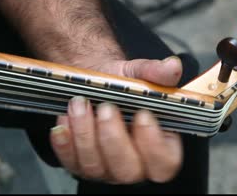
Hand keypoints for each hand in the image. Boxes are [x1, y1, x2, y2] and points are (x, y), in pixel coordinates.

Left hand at [50, 56, 183, 183]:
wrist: (94, 84)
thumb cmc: (121, 85)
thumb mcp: (139, 74)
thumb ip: (156, 73)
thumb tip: (171, 67)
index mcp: (158, 146)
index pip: (164, 162)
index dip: (154, 144)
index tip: (143, 115)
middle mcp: (134, 164)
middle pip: (128, 170)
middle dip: (113, 138)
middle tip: (106, 108)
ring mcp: (106, 168)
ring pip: (95, 167)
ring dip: (85, 134)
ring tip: (80, 104)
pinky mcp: (80, 164)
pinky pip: (71, 162)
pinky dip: (65, 142)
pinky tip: (64, 120)